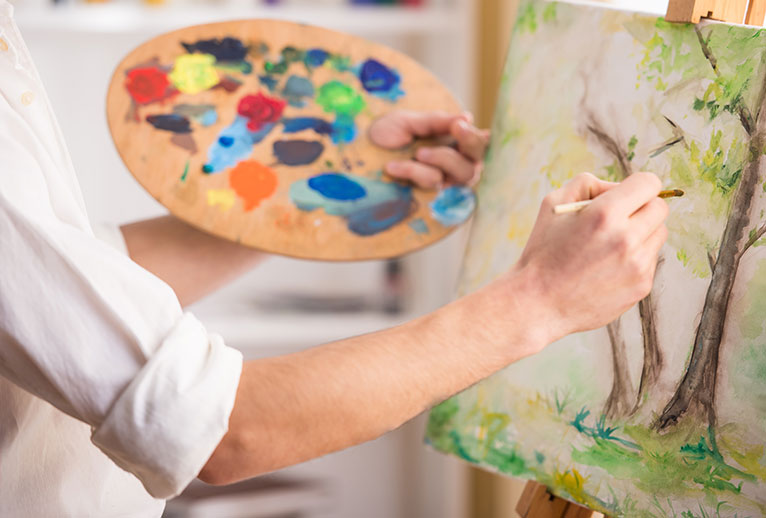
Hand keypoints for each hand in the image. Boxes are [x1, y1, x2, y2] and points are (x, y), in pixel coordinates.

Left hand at [369, 110, 489, 188]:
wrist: (359, 155)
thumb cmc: (385, 135)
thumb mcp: (410, 122)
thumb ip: (438, 122)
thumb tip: (468, 118)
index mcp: (453, 144)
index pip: (479, 144)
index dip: (477, 138)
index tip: (461, 125)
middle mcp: (453, 167)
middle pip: (476, 162)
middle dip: (469, 144)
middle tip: (455, 128)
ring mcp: (442, 184)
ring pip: (461, 174)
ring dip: (441, 158)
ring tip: (418, 152)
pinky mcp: (427, 197)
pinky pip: (433, 184)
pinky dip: (414, 172)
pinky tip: (393, 167)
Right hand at [507, 172, 667, 343]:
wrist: (538, 302)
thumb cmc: (543, 251)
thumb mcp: (553, 204)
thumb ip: (588, 184)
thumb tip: (618, 188)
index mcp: (604, 215)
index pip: (648, 184)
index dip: (637, 185)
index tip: (627, 194)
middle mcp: (626, 239)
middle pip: (660, 208)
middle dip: (641, 208)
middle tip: (619, 218)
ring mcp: (637, 265)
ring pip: (659, 234)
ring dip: (641, 233)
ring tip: (610, 245)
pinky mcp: (642, 286)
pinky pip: (650, 260)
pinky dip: (635, 258)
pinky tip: (607, 267)